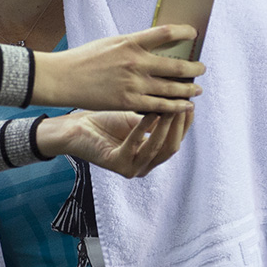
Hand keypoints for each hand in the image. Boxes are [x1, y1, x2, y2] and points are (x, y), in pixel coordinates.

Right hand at [32, 25, 204, 113]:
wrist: (63, 78)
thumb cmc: (85, 59)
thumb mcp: (111, 43)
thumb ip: (134, 45)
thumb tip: (157, 48)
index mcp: (131, 42)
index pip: (166, 32)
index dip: (184, 32)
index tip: (194, 34)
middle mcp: (135, 62)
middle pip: (176, 65)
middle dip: (194, 68)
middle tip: (202, 69)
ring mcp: (133, 84)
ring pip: (171, 88)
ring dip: (189, 89)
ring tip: (197, 89)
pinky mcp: (128, 102)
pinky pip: (159, 106)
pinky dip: (175, 107)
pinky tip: (183, 106)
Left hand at [37, 109, 191, 177]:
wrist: (75, 127)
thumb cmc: (105, 121)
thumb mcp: (137, 118)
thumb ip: (158, 115)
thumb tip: (182, 98)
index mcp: (151, 156)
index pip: (176, 140)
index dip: (185, 123)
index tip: (191, 102)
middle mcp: (144, 166)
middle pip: (171, 147)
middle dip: (179, 125)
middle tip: (184, 103)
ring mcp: (131, 168)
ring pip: (157, 148)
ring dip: (166, 126)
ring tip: (171, 106)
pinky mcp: (116, 164)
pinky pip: (135, 145)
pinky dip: (144, 128)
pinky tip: (150, 112)